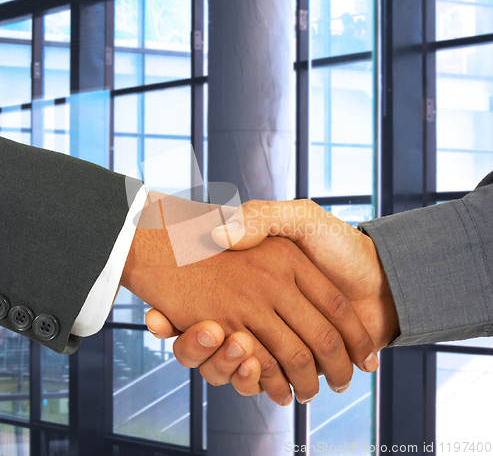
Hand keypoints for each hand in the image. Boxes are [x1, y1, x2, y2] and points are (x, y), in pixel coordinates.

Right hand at [123, 193, 378, 404]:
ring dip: (226, 369)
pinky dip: (258, 384)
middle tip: (204, 334)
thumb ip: (261, 218)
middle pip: (209, 343)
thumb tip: (218, 232)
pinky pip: (263, 381)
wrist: (382, 279)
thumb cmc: (338, 245)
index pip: (199, 305)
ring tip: (241, 353)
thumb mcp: (299, 219)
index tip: (155, 319)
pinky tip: (269, 378)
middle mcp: (254, 313)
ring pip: (231, 366)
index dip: (174, 315)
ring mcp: (271, 339)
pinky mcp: (291, 362)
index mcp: (248, 282)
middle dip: (195, 348)